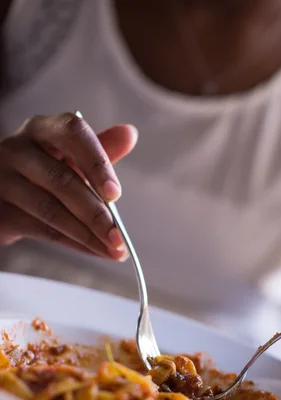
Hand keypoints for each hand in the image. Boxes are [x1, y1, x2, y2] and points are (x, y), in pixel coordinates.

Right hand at [0, 112, 136, 258]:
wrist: (2, 195)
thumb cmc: (43, 171)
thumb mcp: (70, 156)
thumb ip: (100, 148)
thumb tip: (129, 134)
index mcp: (42, 129)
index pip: (72, 133)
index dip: (96, 163)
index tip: (115, 194)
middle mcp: (18, 149)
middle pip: (61, 180)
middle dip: (96, 213)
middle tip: (119, 236)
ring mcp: (4, 180)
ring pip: (51, 210)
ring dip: (87, 234)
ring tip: (113, 248)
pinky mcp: (0, 211)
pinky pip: (42, 230)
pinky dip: (74, 243)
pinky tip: (94, 250)